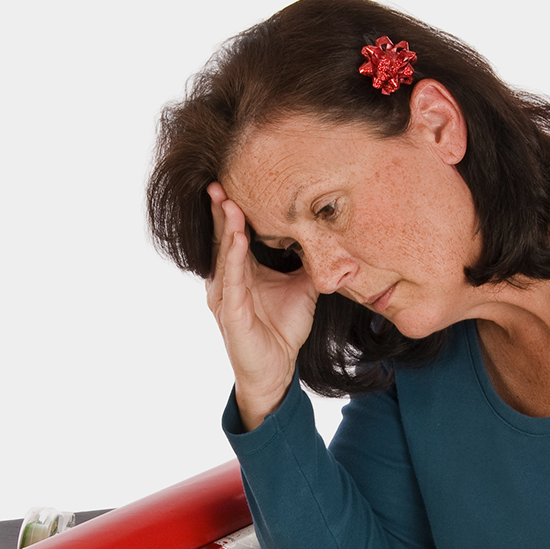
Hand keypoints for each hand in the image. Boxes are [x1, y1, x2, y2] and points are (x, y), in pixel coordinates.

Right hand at [206, 182, 318, 429]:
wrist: (278, 370)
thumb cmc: (284, 329)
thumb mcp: (302, 287)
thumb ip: (308, 261)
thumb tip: (330, 235)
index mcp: (241, 271)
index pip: (234, 232)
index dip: (233, 208)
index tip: (236, 178)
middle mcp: (227, 280)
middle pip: (222, 237)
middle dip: (220, 209)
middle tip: (219, 179)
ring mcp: (226, 296)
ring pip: (223, 254)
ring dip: (225, 227)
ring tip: (226, 200)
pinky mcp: (231, 314)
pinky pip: (231, 281)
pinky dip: (234, 258)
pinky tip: (238, 238)